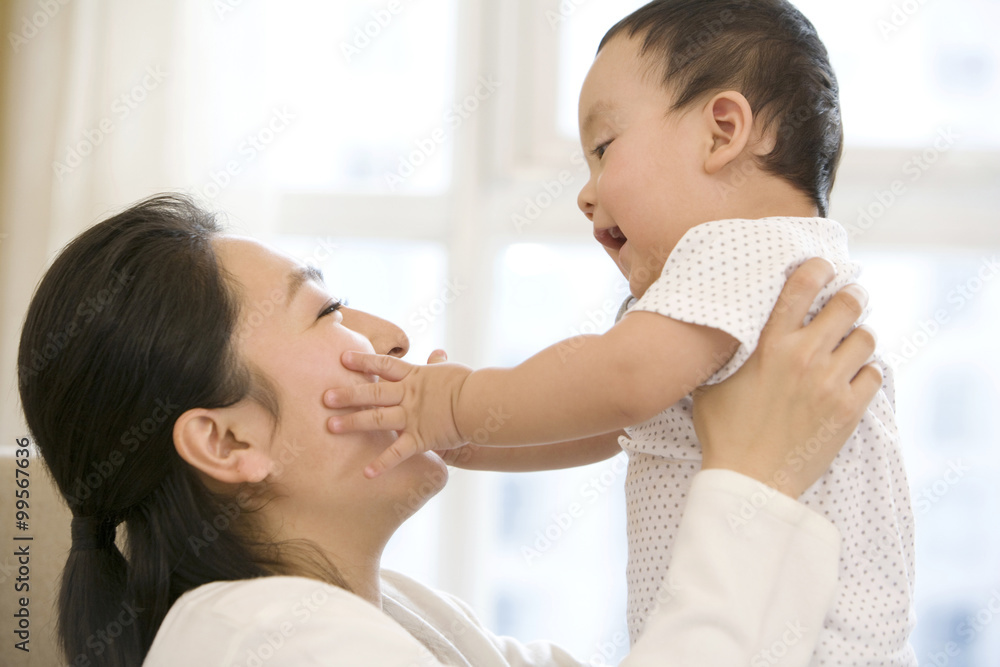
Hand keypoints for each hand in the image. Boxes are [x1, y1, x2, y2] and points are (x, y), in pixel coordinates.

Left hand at [323, 349, 472, 477]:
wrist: (479, 403)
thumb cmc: (468, 385)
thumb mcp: (450, 371)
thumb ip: (438, 365)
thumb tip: (438, 353)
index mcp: (415, 376)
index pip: (384, 365)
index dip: (363, 361)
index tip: (342, 358)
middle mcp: (409, 395)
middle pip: (373, 392)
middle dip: (348, 394)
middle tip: (325, 397)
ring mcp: (412, 417)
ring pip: (378, 419)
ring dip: (354, 422)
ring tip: (331, 426)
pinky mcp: (420, 437)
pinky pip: (398, 452)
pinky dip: (382, 463)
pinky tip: (366, 473)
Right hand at [692, 258, 882, 497]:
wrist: (749, 480)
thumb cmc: (723, 432)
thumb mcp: (710, 382)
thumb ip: (722, 351)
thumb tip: (715, 327)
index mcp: (769, 345)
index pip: (802, 286)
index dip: (818, 269)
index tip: (822, 269)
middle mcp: (803, 357)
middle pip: (848, 304)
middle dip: (851, 298)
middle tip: (847, 301)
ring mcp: (829, 384)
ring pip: (867, 337)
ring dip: (858, 336)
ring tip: (848, 344)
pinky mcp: (848, 410)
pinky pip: (874, 374)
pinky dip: (866, 372)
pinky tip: (851, 378)